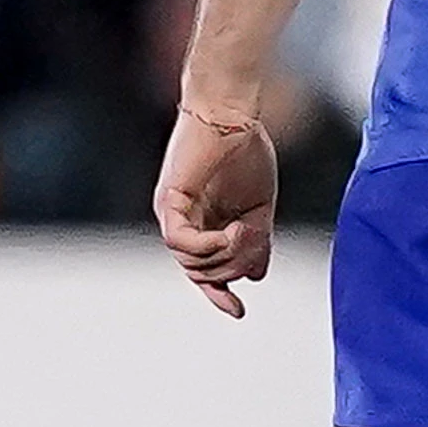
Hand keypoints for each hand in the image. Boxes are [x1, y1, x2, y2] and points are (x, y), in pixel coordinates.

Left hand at [152, 103, 279, 316]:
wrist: (233, 115)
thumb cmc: (245, 152)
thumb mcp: (259, 208)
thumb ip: (255, 242)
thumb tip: (256, 276)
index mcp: (203, 226)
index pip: (204, 271)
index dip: (218, 294)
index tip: (238, 311)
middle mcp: (183, 224)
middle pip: (202, 272)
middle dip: (234, 269)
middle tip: (255, 242)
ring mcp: (174, 214)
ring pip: (192, 262)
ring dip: (226, 256)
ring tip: (248, 230)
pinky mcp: (169, 201)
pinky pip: (180, 242)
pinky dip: (208, 245)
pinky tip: (232, 231)